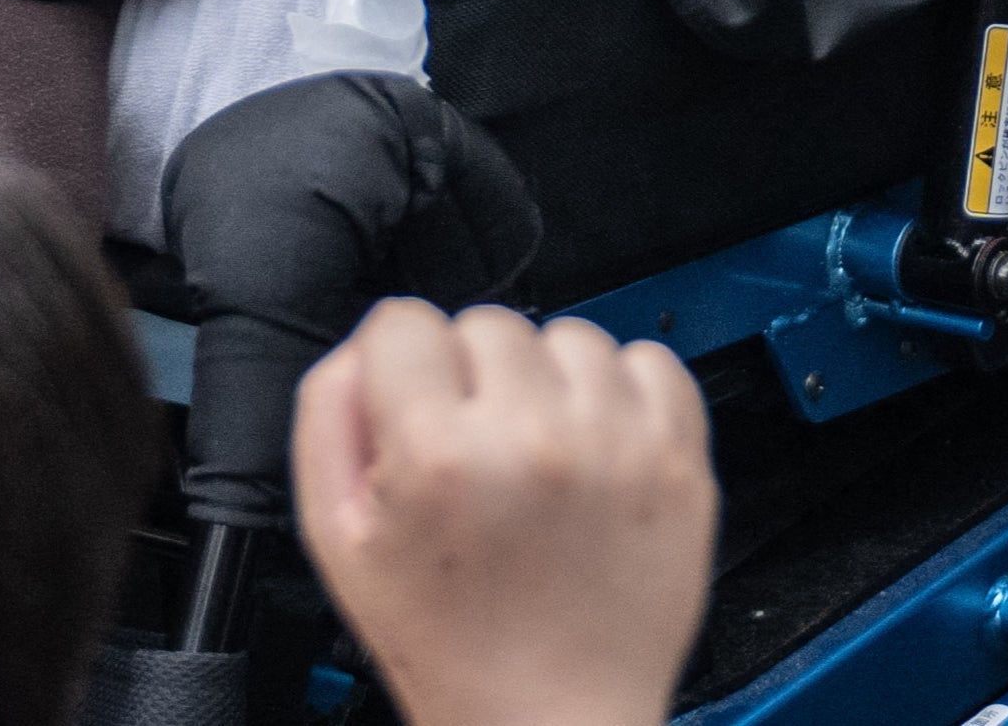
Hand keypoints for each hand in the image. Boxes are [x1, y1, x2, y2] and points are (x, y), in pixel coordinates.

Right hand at [289, 300, 715, 725]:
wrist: (547, 721)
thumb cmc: (448, 643)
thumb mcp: (338, 541)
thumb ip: (328, 418)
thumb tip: (360, 347)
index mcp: (439, 453)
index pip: (405, 321)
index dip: (402, 369)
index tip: (416, 412)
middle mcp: (534, 436)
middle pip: (488, 322)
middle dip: (474, 379)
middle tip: (479, 457)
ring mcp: (617, 445)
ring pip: (569, 334)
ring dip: (551, 383)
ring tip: (541, 459)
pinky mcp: (679, 462)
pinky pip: (652, 362)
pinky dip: (625, 393)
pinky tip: (597, 449)